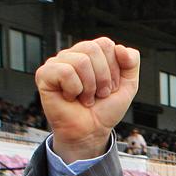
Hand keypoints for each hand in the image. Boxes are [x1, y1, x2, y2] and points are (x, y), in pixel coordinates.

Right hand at [35, 37, 139, 162]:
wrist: (91, 130)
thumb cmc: (105, 109)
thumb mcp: (128, 85)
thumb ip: (131, 63)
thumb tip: (121, 47)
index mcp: (91, 54)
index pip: (106, 44)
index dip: (114, 69)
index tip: (110, 86)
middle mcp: (73, 55)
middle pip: (93, 49)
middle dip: (103, 77)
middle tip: (99, 93)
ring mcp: (57, 63)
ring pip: (81, 61)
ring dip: (90, 86)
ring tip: (86, 97)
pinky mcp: (44, 74)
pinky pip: (65, 72)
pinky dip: (74, 89)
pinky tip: (71, 97)